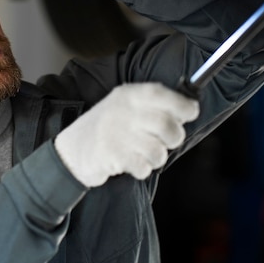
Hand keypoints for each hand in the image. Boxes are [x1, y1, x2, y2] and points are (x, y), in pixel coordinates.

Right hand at [54, 83, 199, 186]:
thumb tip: (191, 108)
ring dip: (156, 157)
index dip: (181, 105)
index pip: (161, 94)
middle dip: (173, 138)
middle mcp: (122, 111)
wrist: (71, 150)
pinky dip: (142, 169)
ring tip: (143, 154)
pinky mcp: (111, 155)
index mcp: (127, 95)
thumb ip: (153, 105)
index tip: (191, 112)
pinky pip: (144, 167)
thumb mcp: (124, 106)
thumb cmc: (107, 129)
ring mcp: (115, 133)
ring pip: (158, 151)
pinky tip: (131, 163)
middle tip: (165, 141)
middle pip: (166, 126)